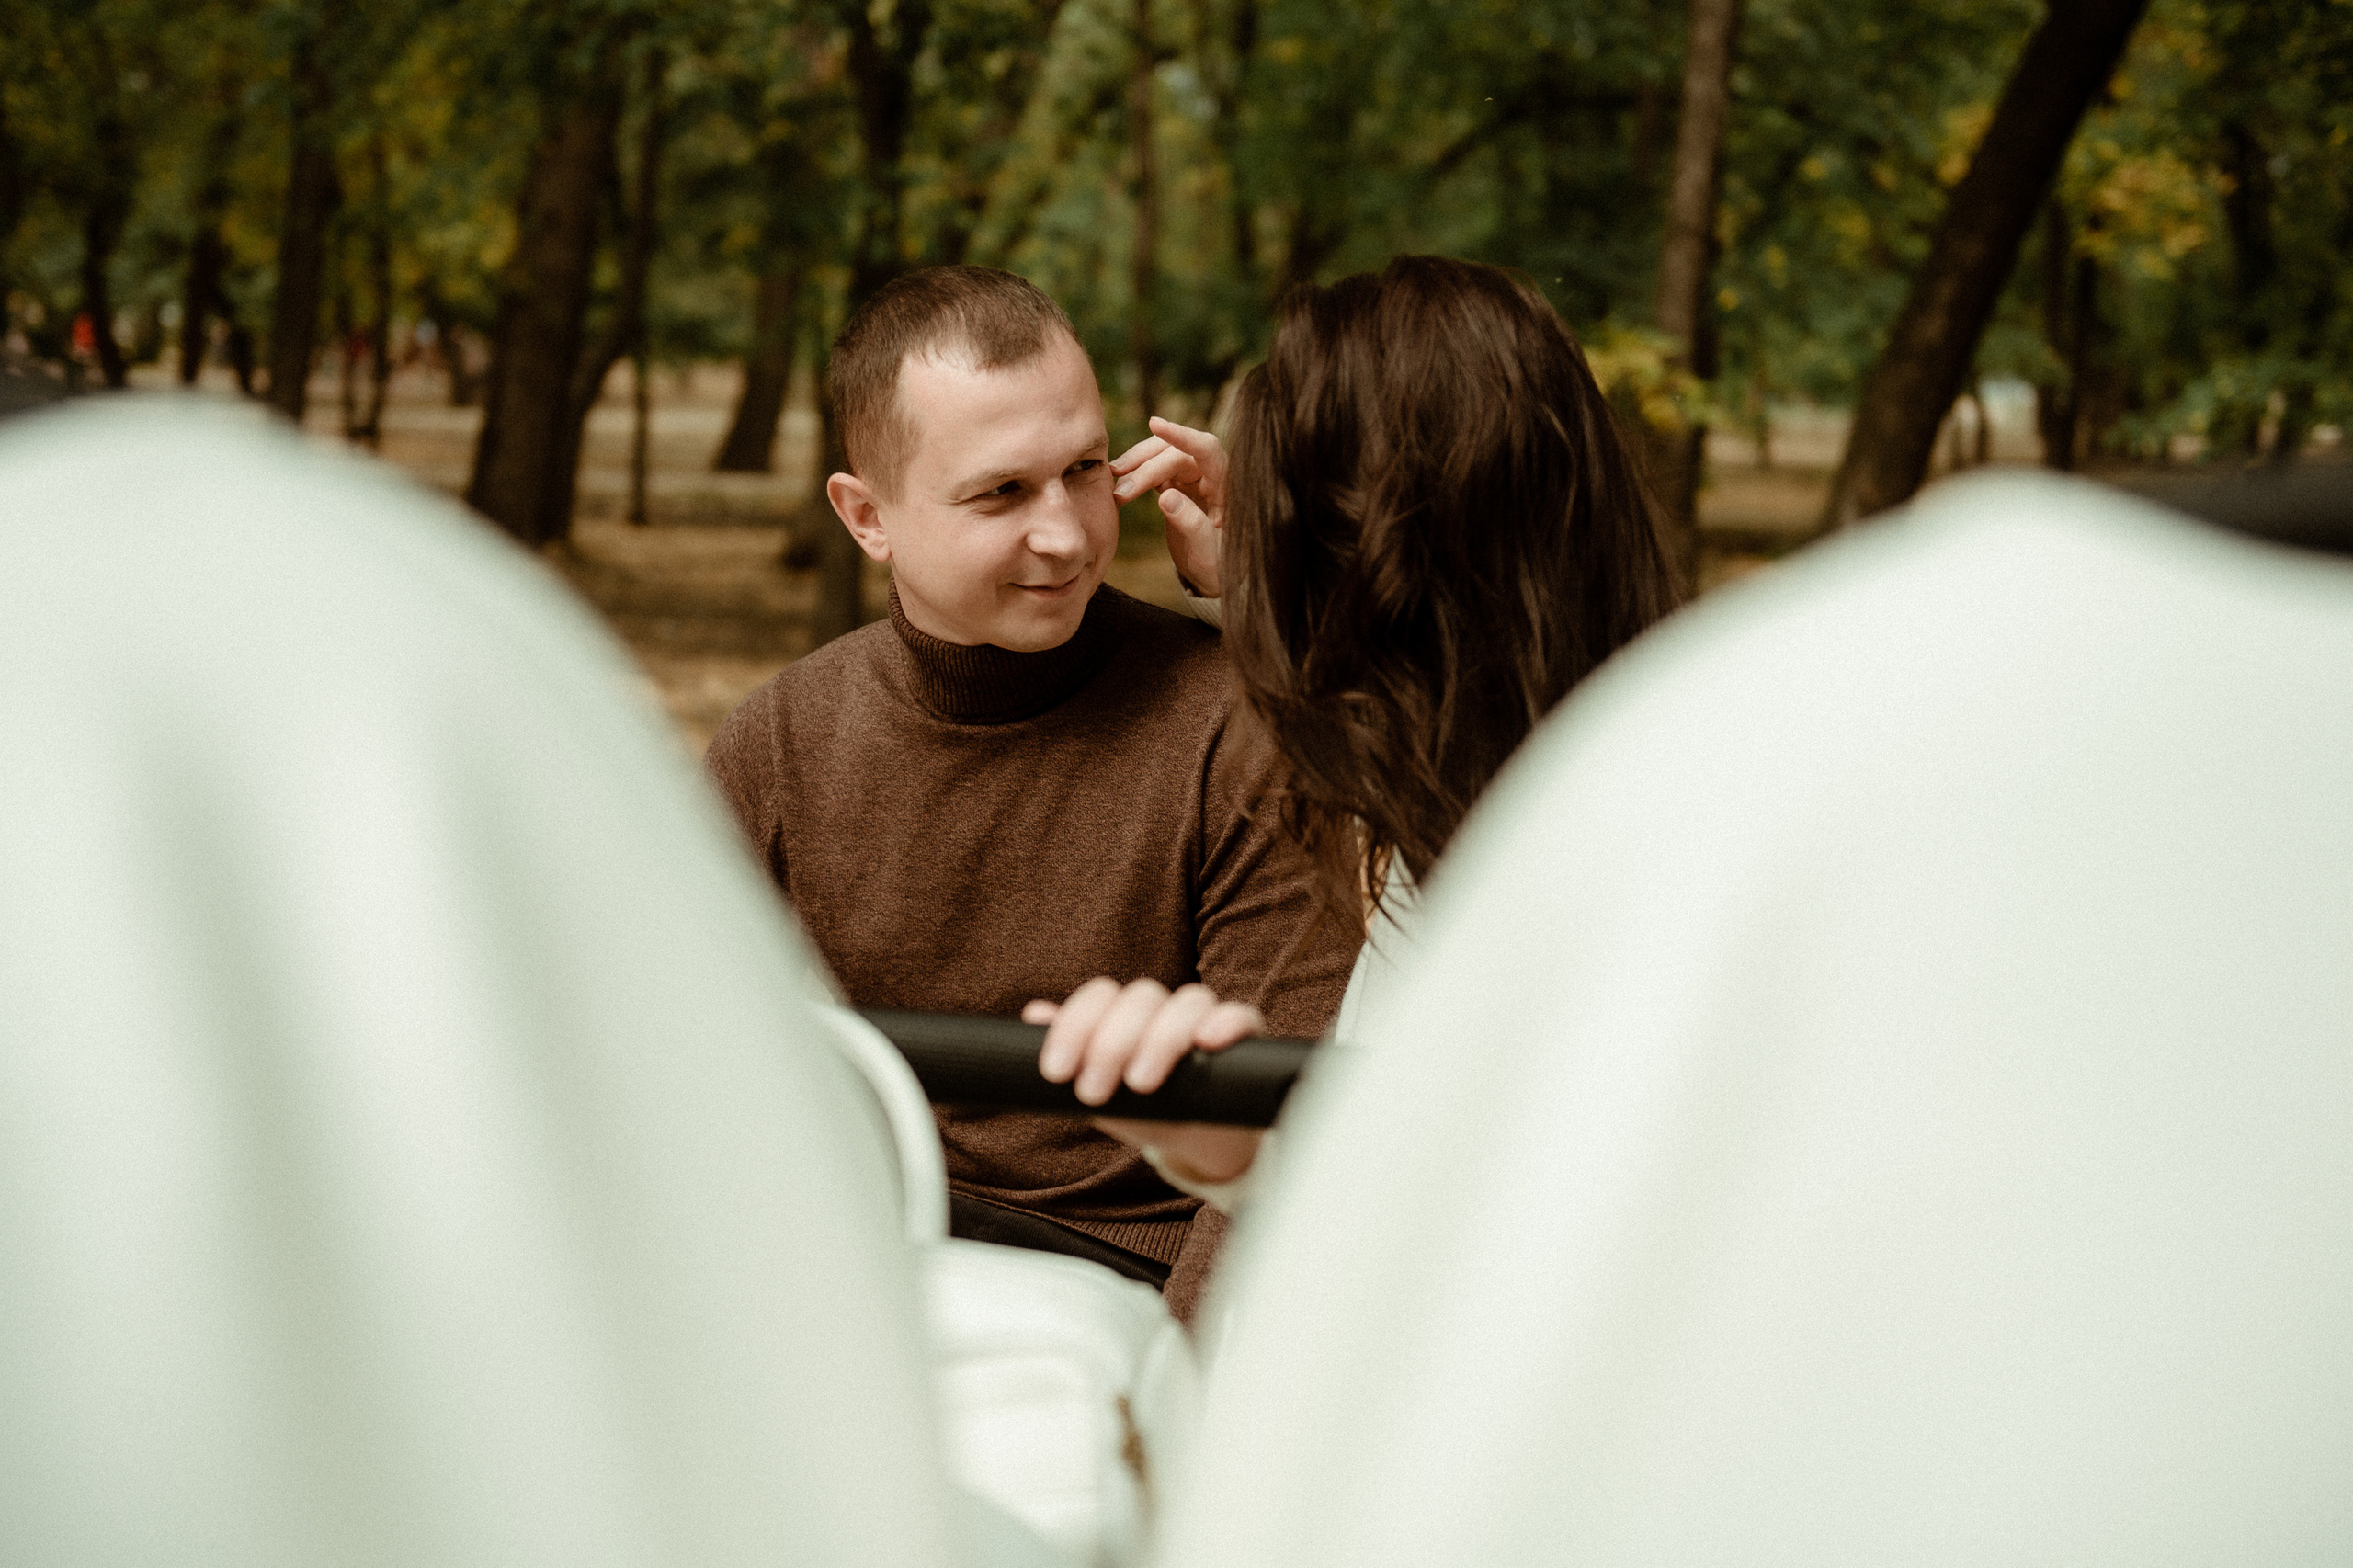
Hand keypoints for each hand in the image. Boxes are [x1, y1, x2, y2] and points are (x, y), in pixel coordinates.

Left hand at [1025, 977, 1265, 1185]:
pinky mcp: (1244, 1038)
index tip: (1056, 1071)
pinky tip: (1206, 1043)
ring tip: (1141, 1082)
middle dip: (1110, 1043)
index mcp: (1128, 1016)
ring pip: (1188, 1001)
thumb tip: (1035, 1013)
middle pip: (1141, 997)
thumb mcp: (1106, 1096)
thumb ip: (1073, 1059)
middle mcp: (1166, 1010)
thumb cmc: (1151, 1113)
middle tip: (1093, 1090)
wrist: (1203, 1146)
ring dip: (1161, 1037)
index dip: (1074, 1027)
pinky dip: (1224, 1022)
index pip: (1101, 996)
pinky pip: (1241, 1015)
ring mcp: (1206, 1020)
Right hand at [1111, 417, 1227, 597]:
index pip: (1207, 448)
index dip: (1182, 435)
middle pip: (1176, 453)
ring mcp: (1194, 477)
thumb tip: (1165, 495)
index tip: (1154, 424)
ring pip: (1162, 456)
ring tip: (1112, 481)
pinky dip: (1136, 474)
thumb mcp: (1207, 552)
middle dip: (1146, 466)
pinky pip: (1155, 469)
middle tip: (1120, 491)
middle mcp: (1212, 474)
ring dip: (1136, 465)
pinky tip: (1118, 482)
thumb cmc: (1220, 566)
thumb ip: (1191, 524)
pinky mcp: (1178, 484)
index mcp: (1228, 484)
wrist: (1214, 577)